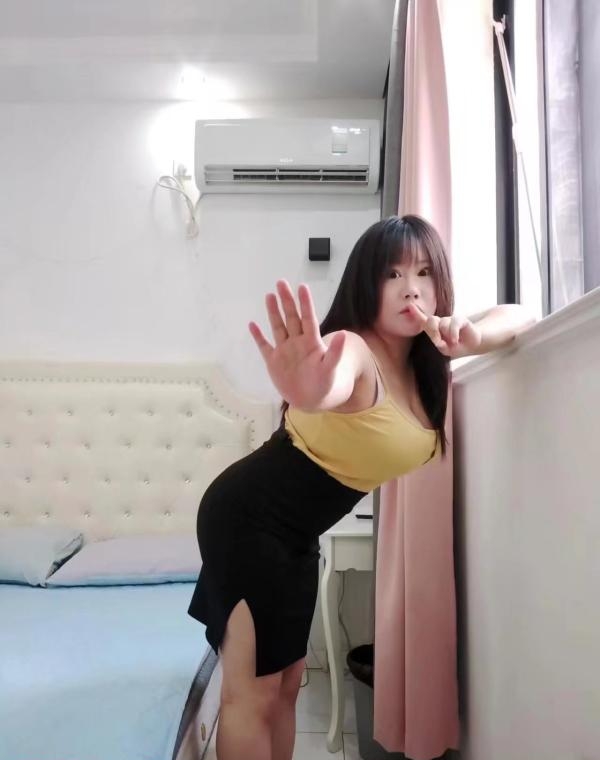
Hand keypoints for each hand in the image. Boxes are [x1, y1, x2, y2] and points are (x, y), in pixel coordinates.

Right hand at [248, 280, 345, 407]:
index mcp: (312, 342)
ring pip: (278, 327)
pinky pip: (264, 346)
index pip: (308, 318)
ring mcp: (284, 350)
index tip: (302, 287)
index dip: (305, 303)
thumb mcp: (331, 368)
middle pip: (291, 317)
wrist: (312, 400)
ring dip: (273, 312)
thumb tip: (343, 334)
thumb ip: (335, 352)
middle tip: (281, 282)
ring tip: (269, 295)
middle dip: (286, 301)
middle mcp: (297, 342)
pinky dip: (258, 336)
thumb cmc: (325, 383)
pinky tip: (252, 325)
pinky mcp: (274, 361)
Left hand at [404, 303, 481, 358]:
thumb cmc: (456, 347)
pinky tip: (456, 340)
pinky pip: (453, 324)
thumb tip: (438, 340)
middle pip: (431, 320)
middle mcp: (441, 322)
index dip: (416, 313)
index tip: (410, 306)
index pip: (424, 320)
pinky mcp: (461, 319)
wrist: (472, 346)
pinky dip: (453, 333)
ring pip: (443, 324)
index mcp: (435, 328)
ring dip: (447, 335)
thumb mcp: (445, 349)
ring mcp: (450, 319)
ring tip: (453, 342)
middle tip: (438, 342)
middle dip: (432, 331)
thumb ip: (440, 344)